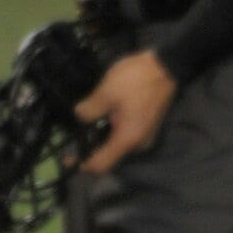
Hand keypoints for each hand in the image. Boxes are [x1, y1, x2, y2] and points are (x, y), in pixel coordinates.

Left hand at [76, 51, 177, 173]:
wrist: (164, 68)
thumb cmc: (136, 80)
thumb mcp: (107, 91)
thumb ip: (91, 108)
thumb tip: (79, 116)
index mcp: (126, 140)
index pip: (101, 164)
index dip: (83, 164)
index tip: (68, 159)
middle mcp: (136, 146)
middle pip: (109, 155)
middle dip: (93, 144)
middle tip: (77, 128)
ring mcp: (143, 139)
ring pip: (117, 143)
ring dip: (103, 133)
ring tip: (91, 116)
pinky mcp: (146, 130)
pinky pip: (125, 135)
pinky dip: (114, 128)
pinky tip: (107, 113)